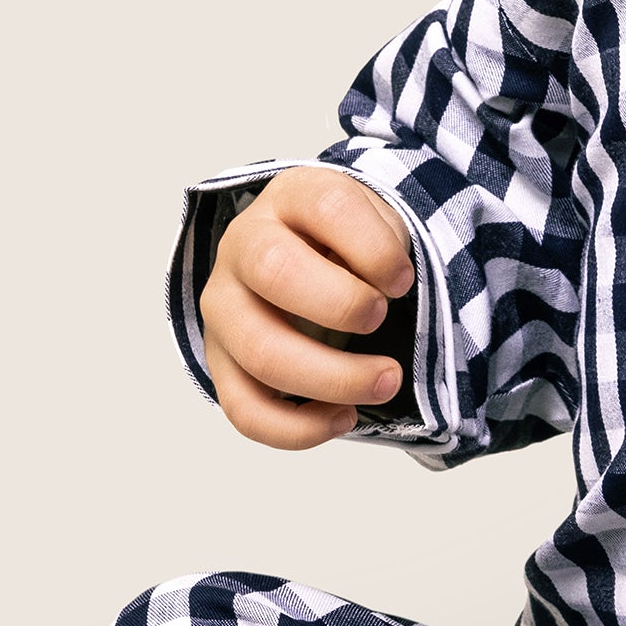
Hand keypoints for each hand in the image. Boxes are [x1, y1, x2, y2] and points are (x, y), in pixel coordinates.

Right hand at [201, 165, 415, 449]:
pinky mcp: (221, 363)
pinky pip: (245, 409)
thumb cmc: (351, 245)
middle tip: (382, 320)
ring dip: (332, 377)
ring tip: (385, 381)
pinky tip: (344, 417)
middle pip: (275, 271)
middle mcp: (244, 246)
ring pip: (261, 351)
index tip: (404, 280)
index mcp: (292, 197)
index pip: (327, 206)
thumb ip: (387, 246)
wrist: (310, 260)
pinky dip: (297, 428)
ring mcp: (225, 307)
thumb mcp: (376, 223)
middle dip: (341, 305)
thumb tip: (390, 289)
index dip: (373, 247)